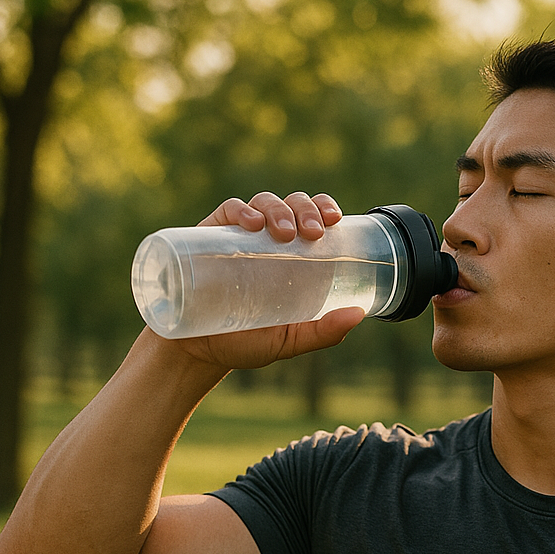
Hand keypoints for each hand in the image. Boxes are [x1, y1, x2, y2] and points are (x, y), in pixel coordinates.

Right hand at [157, 191, 365, 372]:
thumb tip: (358, 313)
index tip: (334, 219)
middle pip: (291, 206)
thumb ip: (322, 332)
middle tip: (312, 232)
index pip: (312, 218)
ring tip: (283, 232)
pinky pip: (227, 211)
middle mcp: (268, 240)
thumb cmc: (246, 343)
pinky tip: (251, 224)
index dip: (324, 207)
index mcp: (292, 257)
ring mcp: (239, 236)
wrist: (196, 351)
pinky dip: (241, 210)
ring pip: (264, 202)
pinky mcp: (208, 237)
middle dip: (305, 209)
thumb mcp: (289, 341)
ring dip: (278, 208)